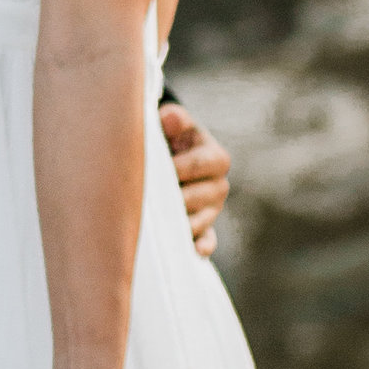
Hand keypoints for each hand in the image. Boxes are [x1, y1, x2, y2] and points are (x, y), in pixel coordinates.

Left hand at [161, 101, 230, 256]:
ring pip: (199, 220)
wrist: (172, 157)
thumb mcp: (174, 123)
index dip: (176, 167)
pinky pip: (207, 241)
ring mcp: (213, 210)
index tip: (155, 169)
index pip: (199, 165)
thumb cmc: (171, 137)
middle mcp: (219, 186)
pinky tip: (194, 250)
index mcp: (217, 158)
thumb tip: (168, 119)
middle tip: (148, 199)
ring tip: (156, 220)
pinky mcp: (205, 229)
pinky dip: (201, 246)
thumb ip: (174, 118)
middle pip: (198, 196)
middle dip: (173, 198)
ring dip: (179, 222)